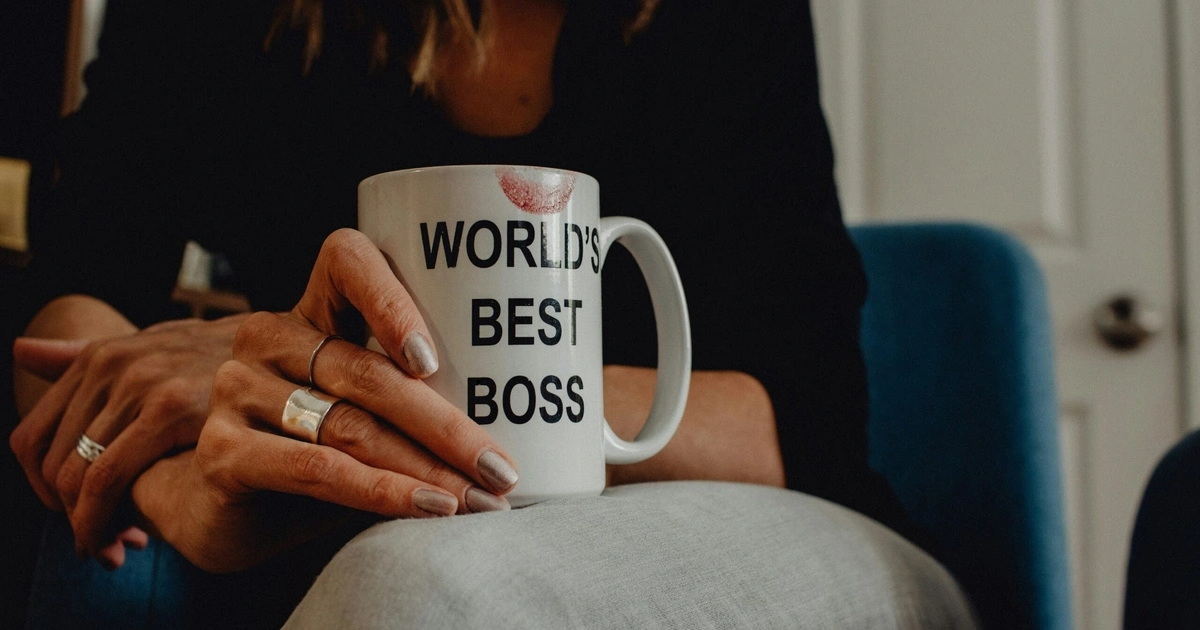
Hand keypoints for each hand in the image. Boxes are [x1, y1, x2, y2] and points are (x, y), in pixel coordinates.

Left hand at [9, 314, 244, 565]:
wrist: (293, 352)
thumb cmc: (227, 360)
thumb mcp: (156, 349)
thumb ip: (86, 357)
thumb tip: (20, 350)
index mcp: (101, 355)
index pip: (32, 438)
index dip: (43, 490)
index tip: (73, 516)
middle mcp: (111, 365)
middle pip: (51, 463)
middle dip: (67, 515)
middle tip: (99, 543)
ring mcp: (139, 383)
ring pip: (75, 476)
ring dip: (87, 525)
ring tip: (116, 546)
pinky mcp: (169, 407)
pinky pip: (108, 477)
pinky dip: (103, 519)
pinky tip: (131, 538)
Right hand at [132, 229, 518, 571]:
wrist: (226, 512)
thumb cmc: (319, 453)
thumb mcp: (369, 416)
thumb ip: (418, 402)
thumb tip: (519, 427)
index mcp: (313, 313)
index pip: (348, 263)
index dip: (390, 299)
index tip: (434, 359)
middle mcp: (269, 340)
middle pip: (369, 373)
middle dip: (447, 428)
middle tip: (500, 468)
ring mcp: (239, 391)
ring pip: (352, 427)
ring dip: (426, 469)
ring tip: (479, 500)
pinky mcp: (224, 450)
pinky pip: (318, 468)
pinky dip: (382, 492)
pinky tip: (427, 507)